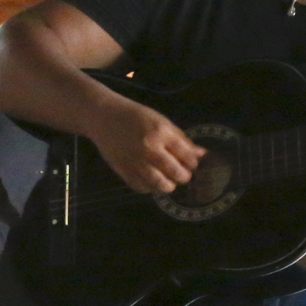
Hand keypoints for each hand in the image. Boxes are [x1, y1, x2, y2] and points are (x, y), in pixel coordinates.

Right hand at [85, 97, 203, 194]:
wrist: (104, 117)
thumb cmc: (135, 116)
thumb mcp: (161, 121)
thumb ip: (181, 138)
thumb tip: (201, 154)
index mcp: (162, 133)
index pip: (187, 155)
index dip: (193, 162)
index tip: (192, 163)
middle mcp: (150, 149)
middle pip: (176, 173)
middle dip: (184, 176)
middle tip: (182, 174)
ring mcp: (136, 162)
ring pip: (160, 184)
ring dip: (169, 185)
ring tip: (169, 181)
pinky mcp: (123, 170)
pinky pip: (142, 187)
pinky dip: (150, 188)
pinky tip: (152, 182)